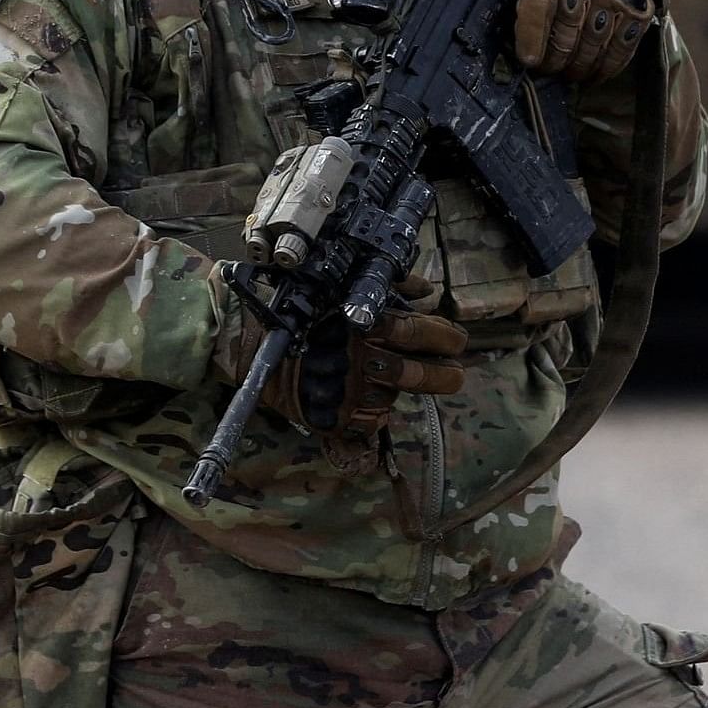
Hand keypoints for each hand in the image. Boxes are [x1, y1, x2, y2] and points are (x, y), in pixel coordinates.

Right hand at [216, 267, 465, 445]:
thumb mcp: (342, 286)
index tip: (457, 340)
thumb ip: (390, 287)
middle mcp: (367, 360)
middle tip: (456, 374)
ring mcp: (354, 392)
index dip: (446, 337)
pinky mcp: (338, 418)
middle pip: (425, 375)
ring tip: (388, 379)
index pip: (424, 332)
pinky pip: (369, 421)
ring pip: (395, 397)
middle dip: (447, 376)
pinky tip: (360, 396)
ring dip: (397, 389)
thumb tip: (424, 290)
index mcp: (370, 325)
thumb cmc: (296, 309)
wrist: (249, 344)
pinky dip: (371, 411)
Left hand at [513, 0, 655, 85]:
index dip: (532, 35)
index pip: (539, 2)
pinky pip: (621, 47)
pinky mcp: (637, 8)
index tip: (529, 60)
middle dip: (554, 58)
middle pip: (567, 28)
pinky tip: (595, 75)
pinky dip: (607, 67)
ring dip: (579, 67)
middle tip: (548, 70)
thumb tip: (507, 37)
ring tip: (570, 74)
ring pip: (593, 42)